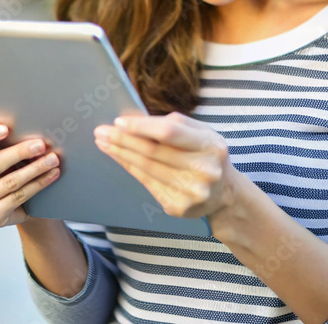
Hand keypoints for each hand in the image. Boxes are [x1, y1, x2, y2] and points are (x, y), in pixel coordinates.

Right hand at [0, 122, 60, 227]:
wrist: (3, 206)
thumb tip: (23, 124)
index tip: (6, 129)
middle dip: (20, 152)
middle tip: (41, 144)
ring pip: (10, 182)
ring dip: (35, 169)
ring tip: (52, 159)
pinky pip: (17, 197)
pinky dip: (37, 185)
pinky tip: (50, 176)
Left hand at [93, 111, 240, 221]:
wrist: (225, 194)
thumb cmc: (206, 155)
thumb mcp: (201, 133)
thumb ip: (174, 124)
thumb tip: (134, 120)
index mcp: (211, 146)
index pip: (170, 133)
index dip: (142, 127)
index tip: (119, 122)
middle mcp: (204, 171)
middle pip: (154, 152)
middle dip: (124, 141)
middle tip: (101, 132)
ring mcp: (191, 192)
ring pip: (147, 169)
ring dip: (121, 155)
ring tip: (104, 143)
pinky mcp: (179, 207)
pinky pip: (147, 184)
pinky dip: (131, 169)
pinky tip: (119, 159)